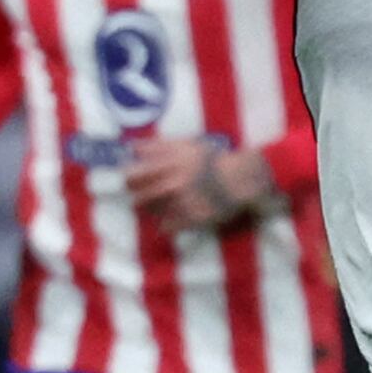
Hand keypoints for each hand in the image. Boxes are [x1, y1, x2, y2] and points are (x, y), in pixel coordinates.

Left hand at [128, 137, 272, 233]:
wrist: (242, 179)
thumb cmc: (212, 160)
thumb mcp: (186, 145)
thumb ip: (157, 145)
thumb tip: (131, 148)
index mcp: (169, 163)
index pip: (132, 175)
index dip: (129, 179)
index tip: (135, 181)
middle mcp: (173, 183)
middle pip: (138, 197)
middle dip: (139, 195)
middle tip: (146, 195)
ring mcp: (182, 203)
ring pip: (151, 212)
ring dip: (153, 208)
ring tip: (164, 204)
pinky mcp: (192, 220)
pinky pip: (166, 227)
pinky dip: (167, 224)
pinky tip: (176, 217)